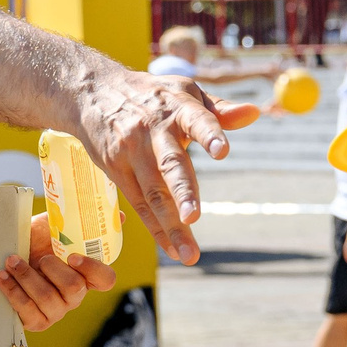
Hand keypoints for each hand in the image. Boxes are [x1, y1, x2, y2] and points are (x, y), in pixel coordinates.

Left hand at [0, 212, 116, 331]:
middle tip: (39, 257)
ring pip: (48, 299)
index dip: (93, 269)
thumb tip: (121, 215)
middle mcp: (75, 296)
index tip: (73, 256)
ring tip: (12, 261)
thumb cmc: (35, 240)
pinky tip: (3, 276)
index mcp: (86, 274)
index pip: (106, 279)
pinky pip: (28, 312)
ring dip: (27, 277)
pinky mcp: (35, 321)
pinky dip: (13, 291)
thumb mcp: (57, 226)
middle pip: (74, 288)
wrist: (7, 252)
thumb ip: (83, 220)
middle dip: (53, 269)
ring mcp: (56, 311)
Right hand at [66, 68, 257, 264]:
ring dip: (171, 226)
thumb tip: (254, 114)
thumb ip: (219, 110)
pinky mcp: (116, 170)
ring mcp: (131, 152)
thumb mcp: (184, 91)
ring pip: (152, 194)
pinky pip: (139, 204)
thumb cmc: (150, 94)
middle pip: (168, 164)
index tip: (223, 152)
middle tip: (194, 217)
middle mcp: (152, 131)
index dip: (210, 134)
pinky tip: (172, 249)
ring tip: (189, 254)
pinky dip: (156, 229)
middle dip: (182, 192)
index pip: (196, 120)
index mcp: (176, 107)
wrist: (91, 92)